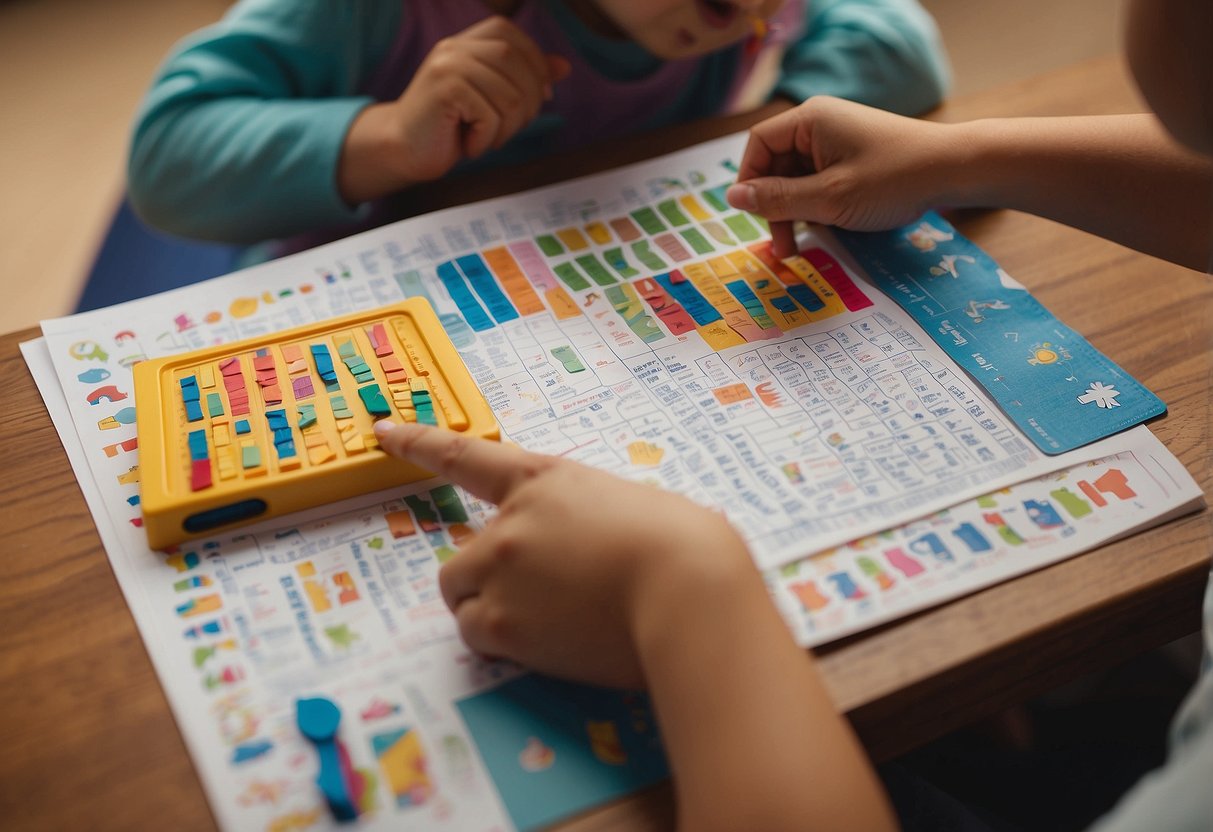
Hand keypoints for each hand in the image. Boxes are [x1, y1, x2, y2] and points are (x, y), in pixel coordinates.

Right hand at [339, 16, 570, 202]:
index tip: (541, 97)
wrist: (403, 150)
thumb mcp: (492, 99)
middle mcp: (455, 47)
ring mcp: (448, 66)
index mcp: (466, 42)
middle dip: (529, 104)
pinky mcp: (445, 90)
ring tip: (485, 139)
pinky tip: (468, 144)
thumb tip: (564, 66)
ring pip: (511, 97)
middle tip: (510, 129)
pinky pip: (490, 116)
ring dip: (506, 130)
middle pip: (518, 65)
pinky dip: (486, 140)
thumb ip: (524, 79)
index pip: (514, 37)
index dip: (535, 65)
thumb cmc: (449, 127)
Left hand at [373, 421, 757, 688]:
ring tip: (555, 624)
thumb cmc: (681, 544)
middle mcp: (508, 522)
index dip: (420, 441)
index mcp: (543, 479)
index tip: (383, 431)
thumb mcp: (628, 507)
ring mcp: (499, 570)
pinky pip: (476, 638)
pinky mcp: (501, 622)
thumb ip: (584, 521)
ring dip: (494, 615)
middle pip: (459, 562)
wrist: (687, 588)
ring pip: (464, 603)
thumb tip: (583, 557)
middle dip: (485, 586)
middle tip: (539, 604)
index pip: (467, 456)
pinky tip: (552, 643)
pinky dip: (503, 646)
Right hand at [726, 96, 964, 256]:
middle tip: (782, 247)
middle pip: (776, 166)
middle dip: (775, 206)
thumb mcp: (829, 197)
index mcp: (809, 120)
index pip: (758, 146)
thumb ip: (777, 199)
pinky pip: (820, 182)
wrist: (954, 171)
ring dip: (795, 213)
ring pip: (798, 179)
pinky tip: (827, 230)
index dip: (749, 182)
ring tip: (801, 247)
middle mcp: (820, 125)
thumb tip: (731, 197)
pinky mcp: (853, 158)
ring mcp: (838, 142)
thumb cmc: (893, 179)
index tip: (753, 217)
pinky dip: (817, 207)